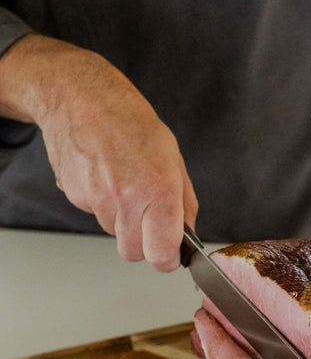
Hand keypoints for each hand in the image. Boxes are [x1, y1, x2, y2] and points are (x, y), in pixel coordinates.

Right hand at [0, 35, 196, 270]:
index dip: (168, 260)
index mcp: (159, 189)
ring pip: (114, 233)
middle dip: (144, 245)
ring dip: (123, 221)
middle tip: (150, 221)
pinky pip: (95, 214)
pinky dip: (103, 204)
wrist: (80, 98)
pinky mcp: (74, 195)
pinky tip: (106, 175)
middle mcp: (126, 199)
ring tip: (126, 184)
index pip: (161, 254)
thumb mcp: (173, 157)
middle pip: (133, 254)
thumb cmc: (131, 121)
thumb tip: (188, 235)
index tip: (172, 255)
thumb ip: (184, 201)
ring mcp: (96, 199)